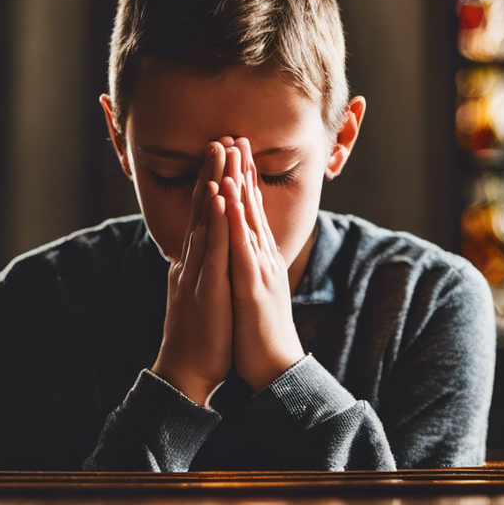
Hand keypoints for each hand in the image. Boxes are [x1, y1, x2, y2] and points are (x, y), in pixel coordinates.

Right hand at [152, 141, 232, 406]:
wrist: (184, 374)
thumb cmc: (197, 336)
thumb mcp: (198, 294)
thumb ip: (199, 269)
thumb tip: (201, 253)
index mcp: (194, 262)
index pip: (202, 216)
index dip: (210, 184)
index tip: (220, 156)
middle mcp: (192, 260)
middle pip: (201, 209)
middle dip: (211, 172)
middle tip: (220, 137)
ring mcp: (196, 271)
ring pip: (204, 220)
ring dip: (211, 183)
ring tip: (219, 151)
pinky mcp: (205, 288)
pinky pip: (210, 249)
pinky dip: (213, 220)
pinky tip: (217, 197)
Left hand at [222, 138, 304, 393]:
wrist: (275, 367)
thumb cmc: (259, 329)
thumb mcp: (252, 287)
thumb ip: (247, 263)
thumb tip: (240, 244)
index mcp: (258, 258)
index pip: (250, 211)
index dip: (243, 179)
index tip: (235, 151)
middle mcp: (262, 258)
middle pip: (251, 207)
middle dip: (243, 171)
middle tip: (236, 137)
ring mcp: (259, 270)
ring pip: (248, 221)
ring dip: (240, 187)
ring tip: (232, 156)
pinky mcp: (253, 288)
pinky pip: (242, 251)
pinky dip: (235, 224)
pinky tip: (229, 202)